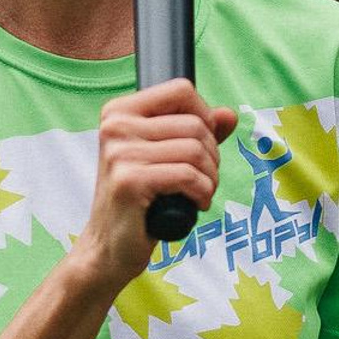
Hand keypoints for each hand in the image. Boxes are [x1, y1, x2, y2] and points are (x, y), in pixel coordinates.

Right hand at [78, 78, 237, 288]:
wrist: (109, 248)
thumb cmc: (141, 202)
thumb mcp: (168, 158)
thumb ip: (198, 132)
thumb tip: (229, 114)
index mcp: (119, 111)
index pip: (181, 89)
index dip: (204, 117)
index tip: (200, 146)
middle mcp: (115, 126)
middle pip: (194, 124)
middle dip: (211, 156)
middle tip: (202, 180)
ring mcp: (119, 153)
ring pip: (195, 150)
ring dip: (209, 178)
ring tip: (199, 194)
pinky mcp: (129, 181)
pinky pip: (188, 175)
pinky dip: (202, 193)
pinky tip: (194, 205)